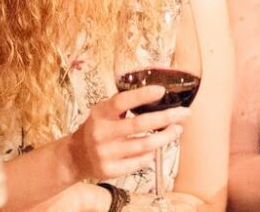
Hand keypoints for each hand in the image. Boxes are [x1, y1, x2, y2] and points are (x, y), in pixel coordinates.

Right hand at [64, 85, 189, 180]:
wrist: (75, 157)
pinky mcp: (110, 170)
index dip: (141, 95)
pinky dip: (152, 154)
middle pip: (139, 124)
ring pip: (145, 145)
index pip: (121, 102)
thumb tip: (156, 95)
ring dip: (166, 137)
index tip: (161, 91)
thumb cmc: (97, 129)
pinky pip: (140, 162)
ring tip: (177, 129)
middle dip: (166, 118)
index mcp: (99, 114)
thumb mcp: (102, 113)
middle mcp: (101, 133)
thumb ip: (122, 106)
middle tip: (184, 113)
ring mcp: (105, 153)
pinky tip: (156, 149)